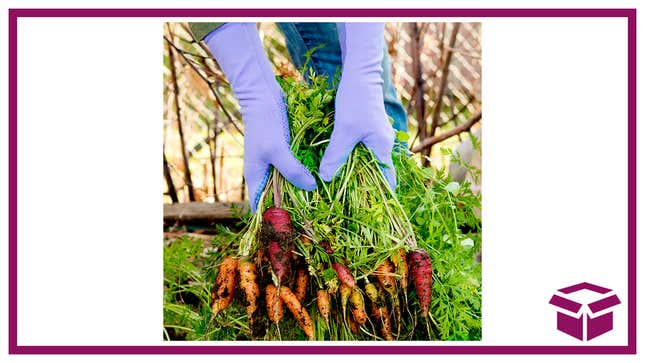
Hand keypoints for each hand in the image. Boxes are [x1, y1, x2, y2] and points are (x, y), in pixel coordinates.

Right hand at [205, 23, 316, 212]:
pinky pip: (294, 169)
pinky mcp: (284, 151)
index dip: (271, 222)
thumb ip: (293, 171)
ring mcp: (273, 162)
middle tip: (312, 221)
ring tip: (320, 205)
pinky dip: (304, 176)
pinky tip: (320, 180)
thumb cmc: (264, 124)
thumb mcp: (279, 150)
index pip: (260, 209)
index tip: (289, 232)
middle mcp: (263, 173)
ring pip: (287, 184)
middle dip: (290, 210)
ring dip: (300, 192)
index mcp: (255, 177)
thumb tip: (311, 188)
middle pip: (276, 199)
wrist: (262, 95)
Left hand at [319, 23, 395, 189]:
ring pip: (366, 163)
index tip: (369, 212)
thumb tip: (326, 179)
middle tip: (347, 204)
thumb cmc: (356, 100)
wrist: (360, 73)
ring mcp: (375, 138)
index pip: (387, 180)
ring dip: (354, 175)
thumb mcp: (344, 130)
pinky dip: (350, 161)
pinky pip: (359, 152)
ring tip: (339, 190)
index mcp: (383, 148)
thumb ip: (336, 155)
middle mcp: (383, 145)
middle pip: (376, 173)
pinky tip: (336, 167)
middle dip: (363, 188)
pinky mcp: (366, 131)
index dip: (380, 197)